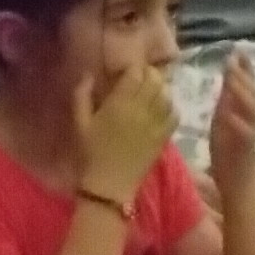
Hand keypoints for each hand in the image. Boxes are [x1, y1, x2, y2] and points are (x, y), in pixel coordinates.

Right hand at [77, 63, 175, 206]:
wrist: (109, 186)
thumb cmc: (90, 153)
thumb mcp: (79, 122)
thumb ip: (82, 95)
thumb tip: (89, 75)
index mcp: (120, 102)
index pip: (136, 72)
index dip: (133, 68)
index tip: (125, 72)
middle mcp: (141, 109)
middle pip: (155, 79)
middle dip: (149, 75)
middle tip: (139, 80)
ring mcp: (156, 123)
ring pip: (167, 94)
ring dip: (160, 89)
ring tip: (151, 92)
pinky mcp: (164, 137)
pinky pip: (175, 114)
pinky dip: (170, 107)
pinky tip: (161, 110)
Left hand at [206, 53, 254, 211]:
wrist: (238, 186)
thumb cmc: (230, 155)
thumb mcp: (224, 125)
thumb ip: (226, 104)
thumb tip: (226, 81)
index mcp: (244, 116)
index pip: (248, 89)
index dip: (245, 70)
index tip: (238, 51)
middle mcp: (249, 123)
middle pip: (251, 96)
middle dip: (244, 76)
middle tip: (236, 57)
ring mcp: (248, 136)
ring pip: (250, 112)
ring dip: (243, 93)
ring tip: (233, 76)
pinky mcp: (243, 152)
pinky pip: (242, 136)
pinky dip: (237, 124)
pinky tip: (229, 113)